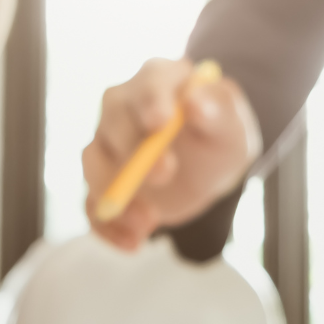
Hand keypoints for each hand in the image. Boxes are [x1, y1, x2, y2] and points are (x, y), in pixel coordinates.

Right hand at [82, 57, 261, 250]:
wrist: (206, 167)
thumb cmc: (219, 136)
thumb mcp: (232, 125)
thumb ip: (220, 108)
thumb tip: (196, 100)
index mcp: (157, 81)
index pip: (148, 84)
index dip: (151, 102)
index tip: (160, 124)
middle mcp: (121, 108)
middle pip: (112, 122)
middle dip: (133, 151)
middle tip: (165, 175)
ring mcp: (105, 145)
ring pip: (93, 163)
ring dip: (116, 193)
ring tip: (149, 221)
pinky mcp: (100, 182)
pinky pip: (91, 204)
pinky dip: (107, 226)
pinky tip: (132, 243)